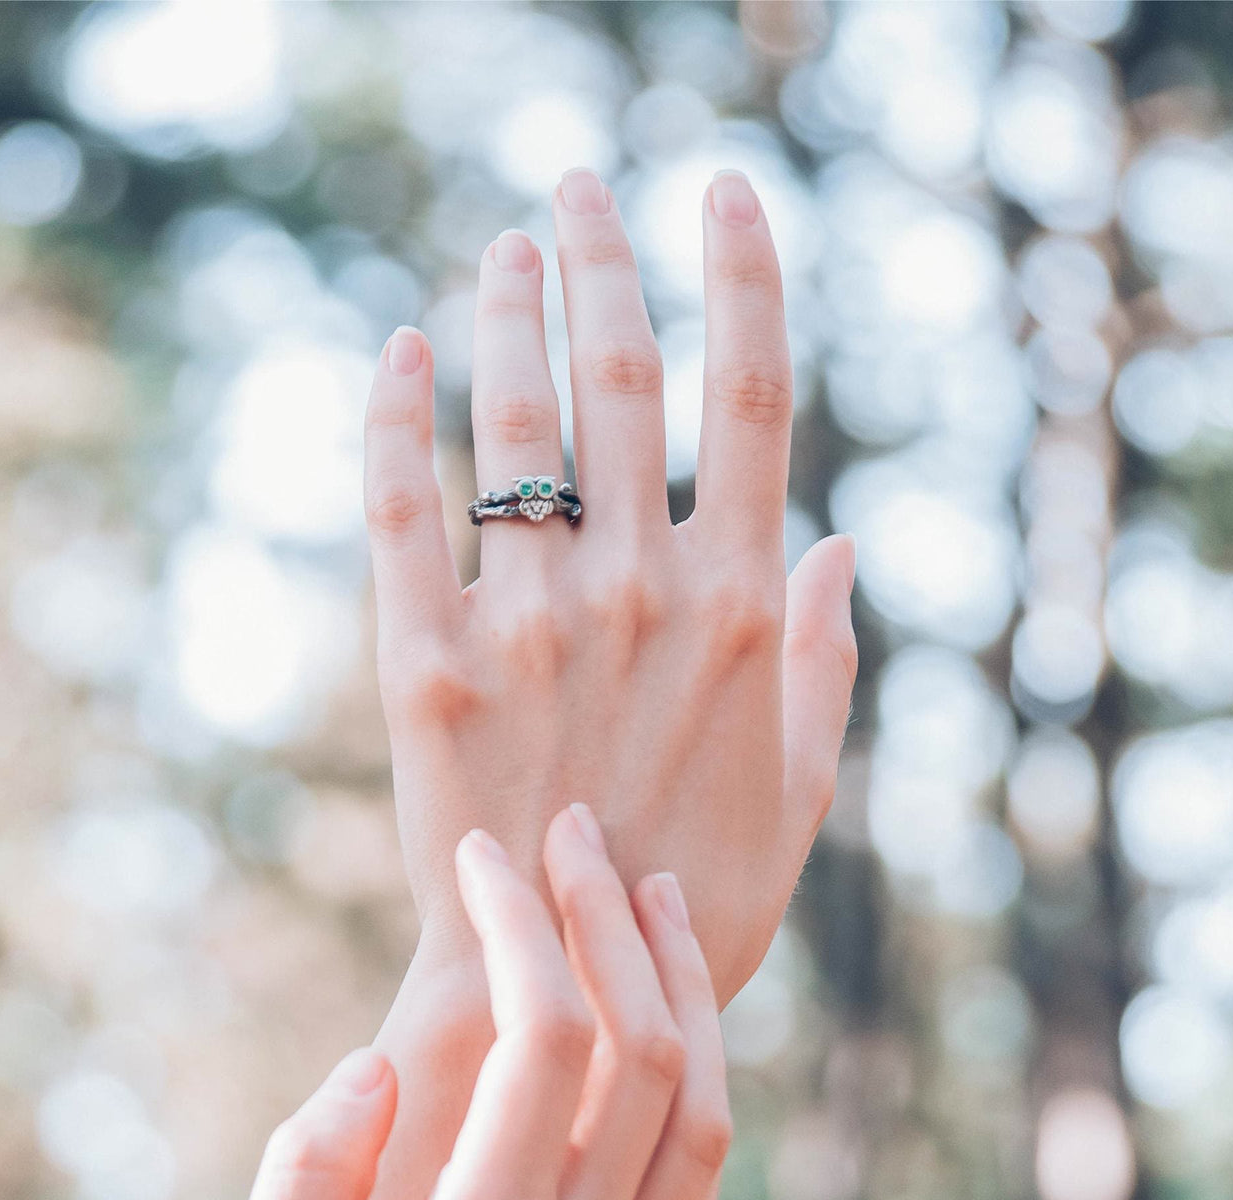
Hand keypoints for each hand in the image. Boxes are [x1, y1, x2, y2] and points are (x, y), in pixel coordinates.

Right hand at [194, 808, 729, 1199]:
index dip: (524, 921)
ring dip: (685, 990)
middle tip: (576, 832)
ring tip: (649, 898)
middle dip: (613, 921)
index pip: (549, 1035)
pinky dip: (701, 1078)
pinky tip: (670, 1033)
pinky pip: (702, 1177)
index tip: (486, 849)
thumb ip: (303, 1191)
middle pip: (651, 1051)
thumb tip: (374, 1066)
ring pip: (706, 1111)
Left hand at [364, 166, 856, 1003]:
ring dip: (509, 313)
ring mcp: (527, 624)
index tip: (721, 192)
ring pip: (513, 421)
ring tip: (507, 247)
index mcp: (739, 608)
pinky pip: (401, 510)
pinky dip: (394, 417)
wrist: (564, 982)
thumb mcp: (801, 788)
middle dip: (604, 258)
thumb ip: (822, 662)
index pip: (751, 395)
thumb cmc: (696, 889)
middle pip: (622, 374)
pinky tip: (400, 348)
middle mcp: (638, 592)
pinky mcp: (425, 668)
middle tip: (579, 185)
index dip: (743, 276)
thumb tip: (838, 543)